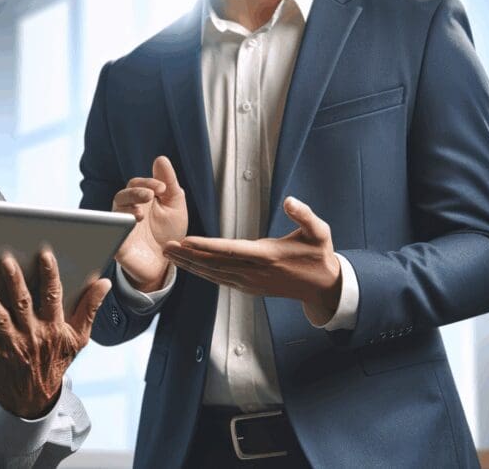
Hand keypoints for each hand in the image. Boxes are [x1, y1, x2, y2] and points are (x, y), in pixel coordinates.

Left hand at [0, 250, 111, 418]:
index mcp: (54, 328)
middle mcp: (33, 335)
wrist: (35, 398)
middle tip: (6, 260)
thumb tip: (104, 283)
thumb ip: (90, 308)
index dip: (49, 274)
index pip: (53, 296)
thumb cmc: (56, 361)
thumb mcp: (78, 338)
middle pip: (22, 303)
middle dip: (14, 281)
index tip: (44, 254)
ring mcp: (13, 346)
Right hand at [112, 155, 187, 290]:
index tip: (163, 188)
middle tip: (149, 195)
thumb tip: (160, 159)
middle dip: (134, 193)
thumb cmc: (168, 233)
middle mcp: (127, 211)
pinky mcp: (117, 245)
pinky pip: (111, 235)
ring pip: (114, 213)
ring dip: (126, 210)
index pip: (137, 184)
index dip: (148, 183)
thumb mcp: (174, 206)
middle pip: (122, 196)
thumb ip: (169, 183)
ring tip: (141, 214)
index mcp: (140, 199)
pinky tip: (131, 227)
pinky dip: (118, 230)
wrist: (166, 264)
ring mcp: (120, 228)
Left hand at [162, 196, 342, 321]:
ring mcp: (250, 283)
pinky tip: (188, 267)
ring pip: (214, 274)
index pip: (232, 250)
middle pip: (215, 264)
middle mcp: (255, 272)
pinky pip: (220, 280)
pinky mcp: (249, 288)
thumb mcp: (319, 232)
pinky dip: (202, 273)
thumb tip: (290, 201)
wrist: (322, 287)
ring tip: (170, 255)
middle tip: (166, 246)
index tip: (187, 240)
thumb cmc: (318, 256)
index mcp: (268, 256)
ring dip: (190, 265)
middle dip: (188, 255)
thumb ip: (304, 215)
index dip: (207, 245)